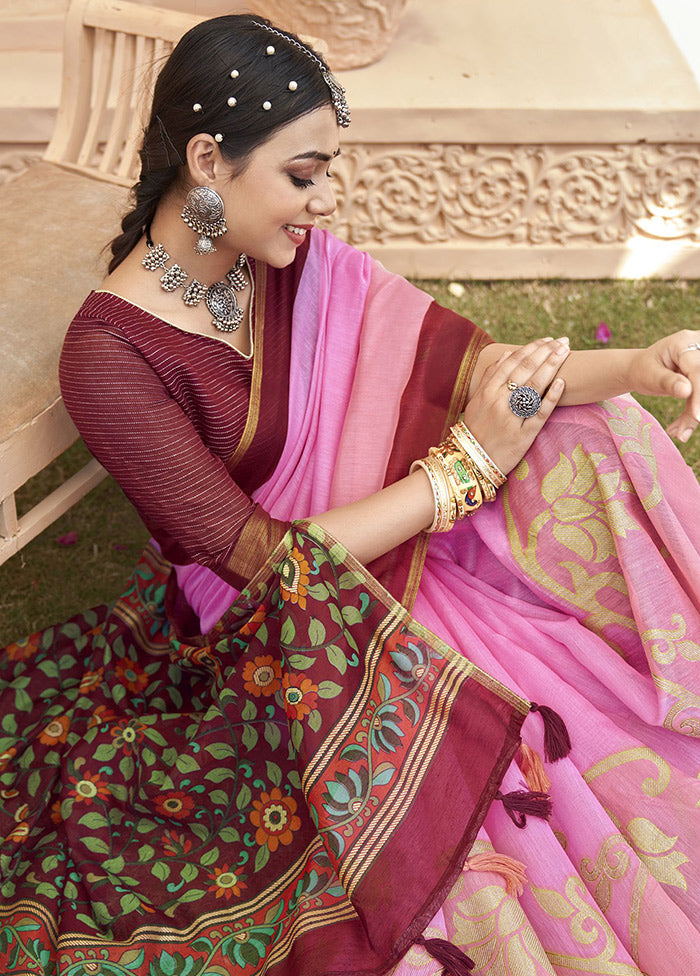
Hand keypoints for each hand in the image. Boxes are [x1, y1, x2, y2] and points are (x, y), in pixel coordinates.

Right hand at [461, 337, 568, 473]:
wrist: (470, 462)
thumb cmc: (475, 429)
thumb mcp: (476, 400)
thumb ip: (490, 376)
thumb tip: (508, 354)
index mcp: (486, 391)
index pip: (512, 362)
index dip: (531, 349)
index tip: (547, 340)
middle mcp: (498, 401)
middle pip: (525, 370)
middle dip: (546, 352)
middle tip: (563, 341)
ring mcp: (510, 418)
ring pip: (533, 386)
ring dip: (551, 366)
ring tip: (565, 352)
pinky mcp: (522, 435)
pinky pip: (539, 413)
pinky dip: (551, 397)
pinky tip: (562, 383)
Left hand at [628, 331, 699, 441]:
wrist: (642, 369)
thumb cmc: (642, 370)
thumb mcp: (649, 375)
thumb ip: (667, 381)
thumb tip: (686, 391)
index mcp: (684, 342)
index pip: (697, 370)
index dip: (699, 394)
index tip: (697, 417)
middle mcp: (698, 347)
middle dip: (696, 408)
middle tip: (682, 433)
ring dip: (695, 416)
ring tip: (679, 434)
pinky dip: (694, 414)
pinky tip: (681, 429)